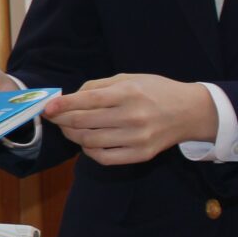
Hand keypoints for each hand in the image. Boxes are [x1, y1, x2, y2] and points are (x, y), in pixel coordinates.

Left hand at [41, 74, 215, 166]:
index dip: (63, 105)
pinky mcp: (141, 155)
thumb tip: (68, 98)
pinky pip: (104, 158)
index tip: (47, 108)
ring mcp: (137, 138)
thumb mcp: (128, 78)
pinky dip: (88, 151)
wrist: (190, 112)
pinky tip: (86, 142)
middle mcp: (132, 116)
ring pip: (89, 141)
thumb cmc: (155, 91)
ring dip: (72, 136)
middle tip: (54, 117)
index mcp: (129, 93)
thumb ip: (97, 87)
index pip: (88, 101)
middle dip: (62, 120)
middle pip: (84, 123)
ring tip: (68, 128)